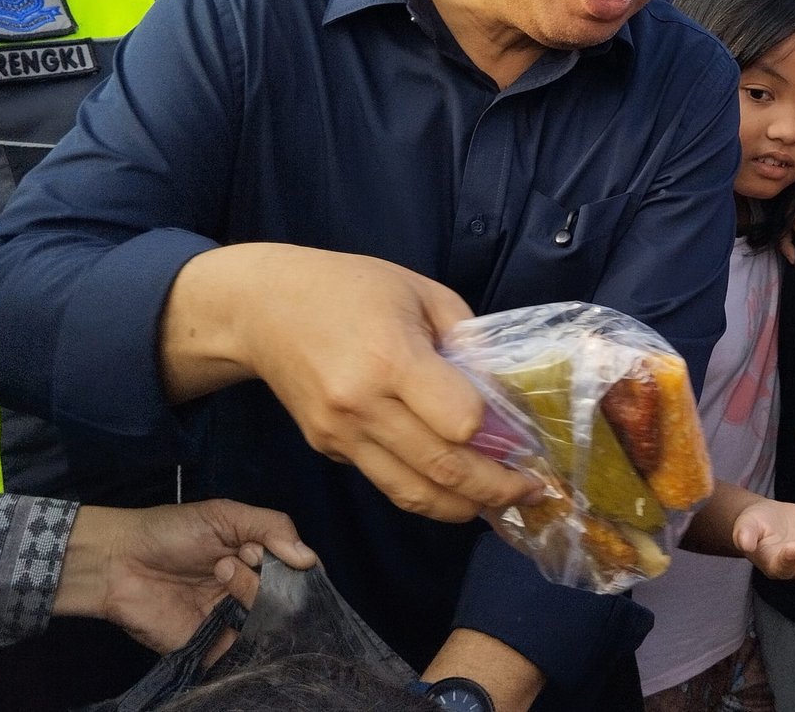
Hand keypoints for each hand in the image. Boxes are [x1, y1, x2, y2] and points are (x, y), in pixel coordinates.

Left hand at [53, 499, 317, 653]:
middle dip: (263, 573)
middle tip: (232, 558)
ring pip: (267, 620)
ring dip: (248, 591)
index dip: (294, 562)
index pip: (298, 570)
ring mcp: (231, 620)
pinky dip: (242, 634)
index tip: (270, 550)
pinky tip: (224, 607)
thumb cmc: (171, 531)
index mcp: (258, 559)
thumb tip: (309, 559)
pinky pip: (240, 651)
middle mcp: (250, 591)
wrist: (118, 561)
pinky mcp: (210, 647)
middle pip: (286, 595)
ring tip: (219, 572)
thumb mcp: (226, 515)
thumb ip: (273, 527)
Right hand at [189, 245, 540, 522]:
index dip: (498, 433)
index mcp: (392, 359)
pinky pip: (386, 482)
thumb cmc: (348, 287)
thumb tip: (501, 389)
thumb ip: (466, 338)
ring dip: (463, 508)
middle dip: (496, 490)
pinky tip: (455, 487)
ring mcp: (341, 435)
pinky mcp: (328, 449)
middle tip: (531, 493)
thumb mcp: (419, 291)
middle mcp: (364, 406)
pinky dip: (425, 493)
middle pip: (443, 470)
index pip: (459, 421)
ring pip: (413, 494)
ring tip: (500, 504)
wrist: (262, 308)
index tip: (525, 435)